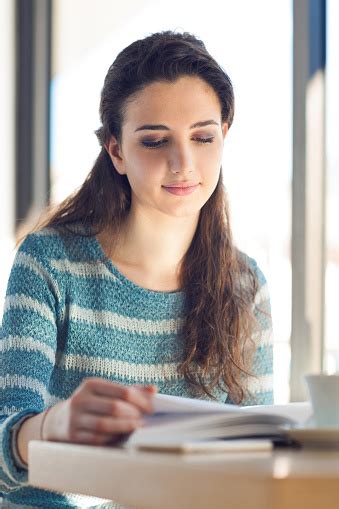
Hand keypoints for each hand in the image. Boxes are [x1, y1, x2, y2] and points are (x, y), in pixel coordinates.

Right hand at [42, 378, 156, 444]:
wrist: (59, 420)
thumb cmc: (92, 403)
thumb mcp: (105, 391)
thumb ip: (130, 390)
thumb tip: (154, 389)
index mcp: (91, 384)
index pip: (122, 391)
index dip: (141, 401)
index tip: (152, 409)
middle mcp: (81, 399)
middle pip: (114, 407)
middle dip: (133, 415)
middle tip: (144, 421)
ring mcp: (75, 418)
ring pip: (105, 425)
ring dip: (124, 428)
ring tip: (136, 428)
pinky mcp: (73, 436)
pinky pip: (97, 439)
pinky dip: (112, 438)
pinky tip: (122, 436)